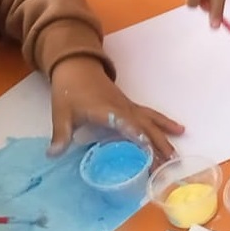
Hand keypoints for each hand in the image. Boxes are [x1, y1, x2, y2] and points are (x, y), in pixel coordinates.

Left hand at [49, 56, 183, 158]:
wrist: (77, 66)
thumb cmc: (69, 90)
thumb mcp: (61, 113)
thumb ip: (61, 135)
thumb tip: (52, 155)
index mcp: (107, 110)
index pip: (125, 124)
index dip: (137, 136)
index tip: (148, 151)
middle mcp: (123, 108)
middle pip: (145, 126)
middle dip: (157, 145)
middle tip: (167, 164)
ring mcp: (129, 106)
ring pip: (152, 122)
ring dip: (165, 137)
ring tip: (176, 155)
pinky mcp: (131, 106)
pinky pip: (151, 116)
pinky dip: (165, 124)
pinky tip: (177, 130)